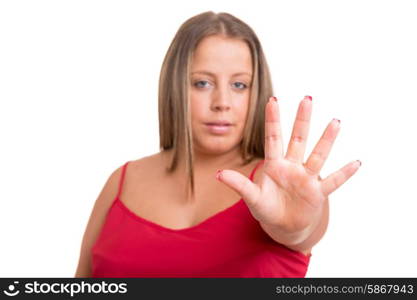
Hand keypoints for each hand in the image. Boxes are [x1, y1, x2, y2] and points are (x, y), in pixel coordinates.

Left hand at [217, 95, 360, 241]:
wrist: (283, 226)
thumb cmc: (266, 209)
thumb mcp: (251, 198)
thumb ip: (239, 185)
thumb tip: (218, 174)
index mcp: (274, 165)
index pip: (273, 138)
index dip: (272, 120)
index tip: (272, 100)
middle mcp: (292, 166)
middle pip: (298, 140)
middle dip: (302, 121)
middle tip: (307, 98)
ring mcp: (306, 178)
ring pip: (318, 156)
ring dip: (326, 140)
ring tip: (336, 122)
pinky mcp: (317, 193)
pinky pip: (333, 181)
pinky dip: (344, 174)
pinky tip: (357, 162)